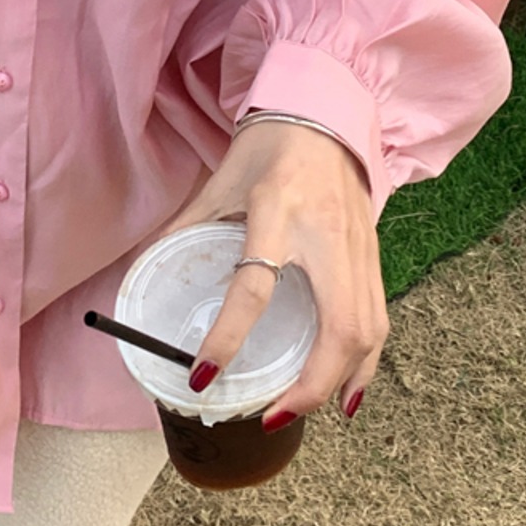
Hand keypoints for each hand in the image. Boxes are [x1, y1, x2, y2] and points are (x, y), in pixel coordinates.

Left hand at [160, 120, 387, 425]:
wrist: (325, 111)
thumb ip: (187, 229)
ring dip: (342, 380)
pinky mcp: (374, 254)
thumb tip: (146, 274)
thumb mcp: (219, 182)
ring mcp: (359, 246)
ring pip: (369, 329)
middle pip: (338, 325)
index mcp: (277, 210)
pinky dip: (366, 361)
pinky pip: (379, 317)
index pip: (253, 286)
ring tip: (307, 411)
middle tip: (273, 415)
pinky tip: (349, 390)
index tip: (204, 376)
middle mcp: (326, 234)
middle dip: (310, 383)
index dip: (228, 336)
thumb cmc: (268, 146)